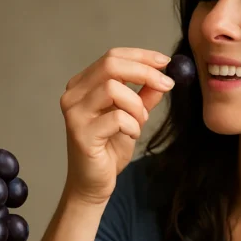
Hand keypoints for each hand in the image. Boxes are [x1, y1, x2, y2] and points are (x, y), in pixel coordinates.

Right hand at [60, 47, 175, 204]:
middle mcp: (73, 95)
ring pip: (113, 89)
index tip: (166, 61)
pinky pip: (117, 117)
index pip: (112, 57)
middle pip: (110, 65)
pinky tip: (131, 135)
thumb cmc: (109, 149)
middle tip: (167, 84)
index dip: (141, 56)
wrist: (94, 184)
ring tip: (140, 122)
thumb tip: (163, 75)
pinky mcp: (81, 133)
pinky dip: (133, 125)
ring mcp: (74, 113)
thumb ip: (144, 96)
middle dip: (145, 72)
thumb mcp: (132, 116)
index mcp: (83, 85)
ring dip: (137, 105)